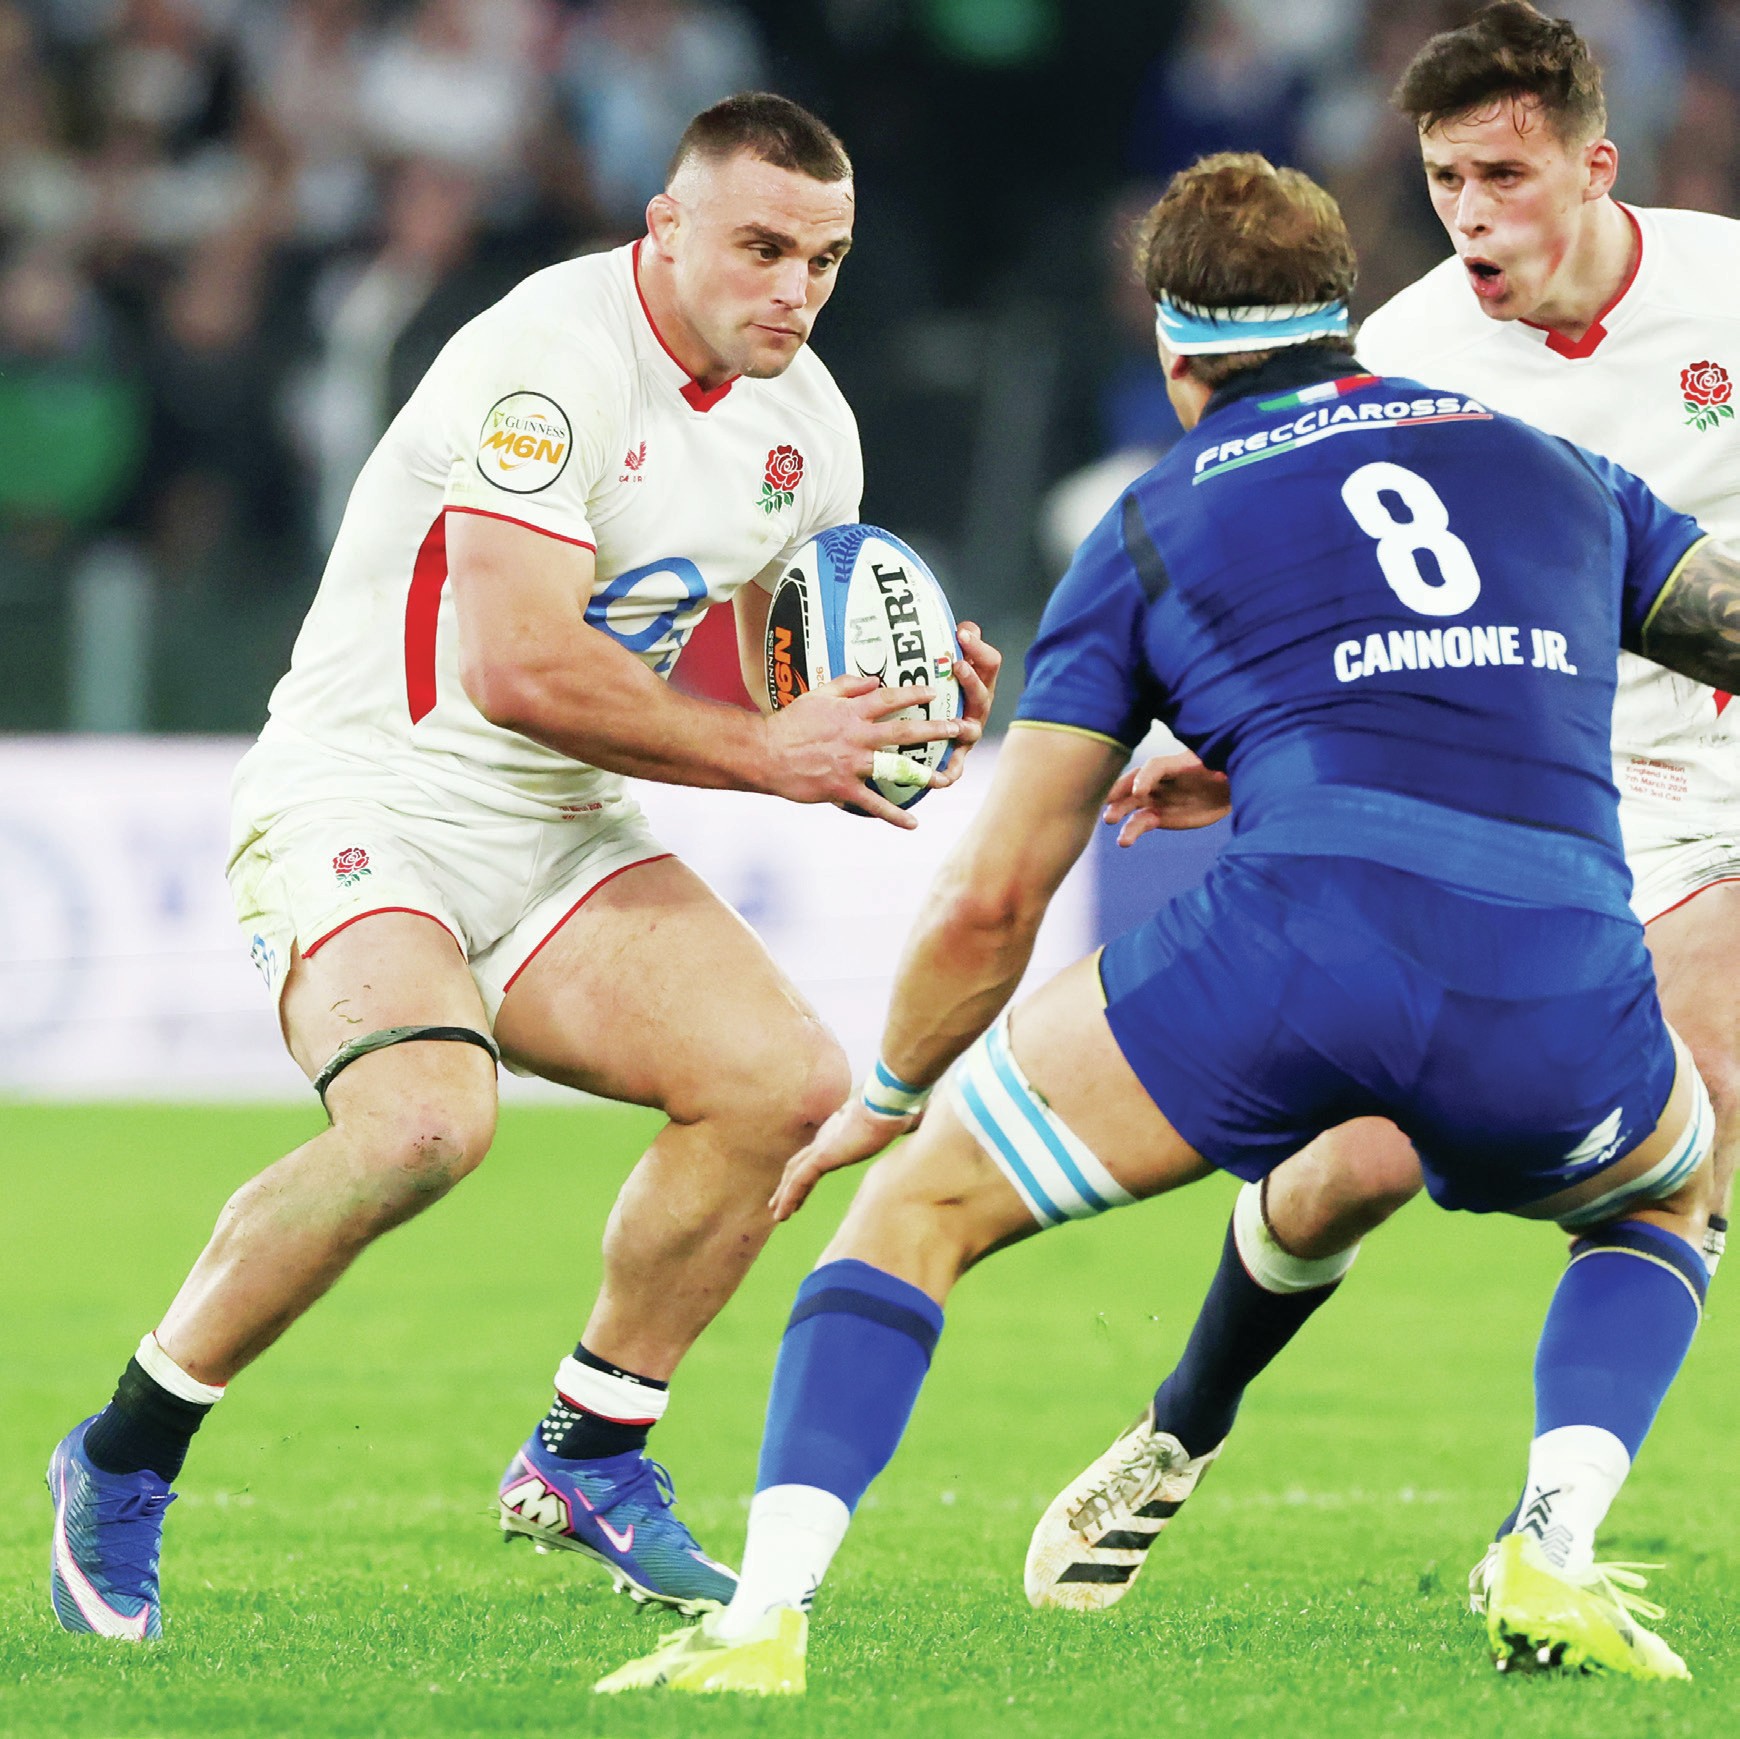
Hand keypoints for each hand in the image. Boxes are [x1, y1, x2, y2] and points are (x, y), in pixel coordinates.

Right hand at [764, 675, 962, 827]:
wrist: (765, 754)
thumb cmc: (791, 723)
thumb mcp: (818, 695)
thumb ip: (847, 686)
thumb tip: (874, 680)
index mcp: (851, 712)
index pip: (889, 698)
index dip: (914, 693)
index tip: (935, 691)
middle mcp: (857, 736)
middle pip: (904, 731)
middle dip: (936, 729)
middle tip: (962, 729)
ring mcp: (852, 764)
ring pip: (895, 768)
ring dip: (924, 774)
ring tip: (947, 778)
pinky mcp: (842, 789)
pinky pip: (873, 804)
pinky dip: (893, 816)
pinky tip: (914, 824)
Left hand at [772, 1097, 916, 1220]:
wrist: (892, 1102)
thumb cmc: (900, 1108)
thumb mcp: (906, 1122)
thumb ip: (911, 1128)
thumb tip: (931, 1129)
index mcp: (842, 1130)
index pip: (820, 1153)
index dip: (809, 1168)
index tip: (805, 1184)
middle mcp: (828, 1136)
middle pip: (800, 1163)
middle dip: (789, 1183)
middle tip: (780, 1202)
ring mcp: (824, 1144)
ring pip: (795, 1174)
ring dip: (785, 1194)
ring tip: (777, 1214)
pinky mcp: (824, 1154)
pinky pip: (800, 1180)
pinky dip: (789, 1195)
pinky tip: (783, 1211)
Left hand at [927, 621, 1002, 792]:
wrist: (926, 732)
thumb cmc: (938, 692)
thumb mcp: (943, 668)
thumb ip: (956, 647)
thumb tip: (965, 627)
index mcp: (977, 683)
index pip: (989, 662)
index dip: (979, 648)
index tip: (962, 634)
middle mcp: (977, 707)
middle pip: (983, 692)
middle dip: (971, 680)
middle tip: (957, 665)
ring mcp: (968, 733)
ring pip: (971, 729)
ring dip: (965, 726)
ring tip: (958, 725)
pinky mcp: (955, 757)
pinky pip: (955, 768)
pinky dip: (950, 773)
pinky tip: (940, 778)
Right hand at [1103, 751, 1229, 843]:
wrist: (1226, 789)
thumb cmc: (1222, 771)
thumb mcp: (1219, 768)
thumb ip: (1212, 768)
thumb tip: (1219, 770)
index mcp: (1174, 763)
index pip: (1154, 767)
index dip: (1145, 778)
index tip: (1139, 792)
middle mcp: (1159, 779)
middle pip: (1135, 785)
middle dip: (1120, 797)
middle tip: (1110, 813)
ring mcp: (1156, 798)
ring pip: (1133, 805)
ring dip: (1121, 815)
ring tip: (1116, 830)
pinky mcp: (1158, 816)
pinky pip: (1141, 822)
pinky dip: (1132, 830)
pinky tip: (1124, 841)